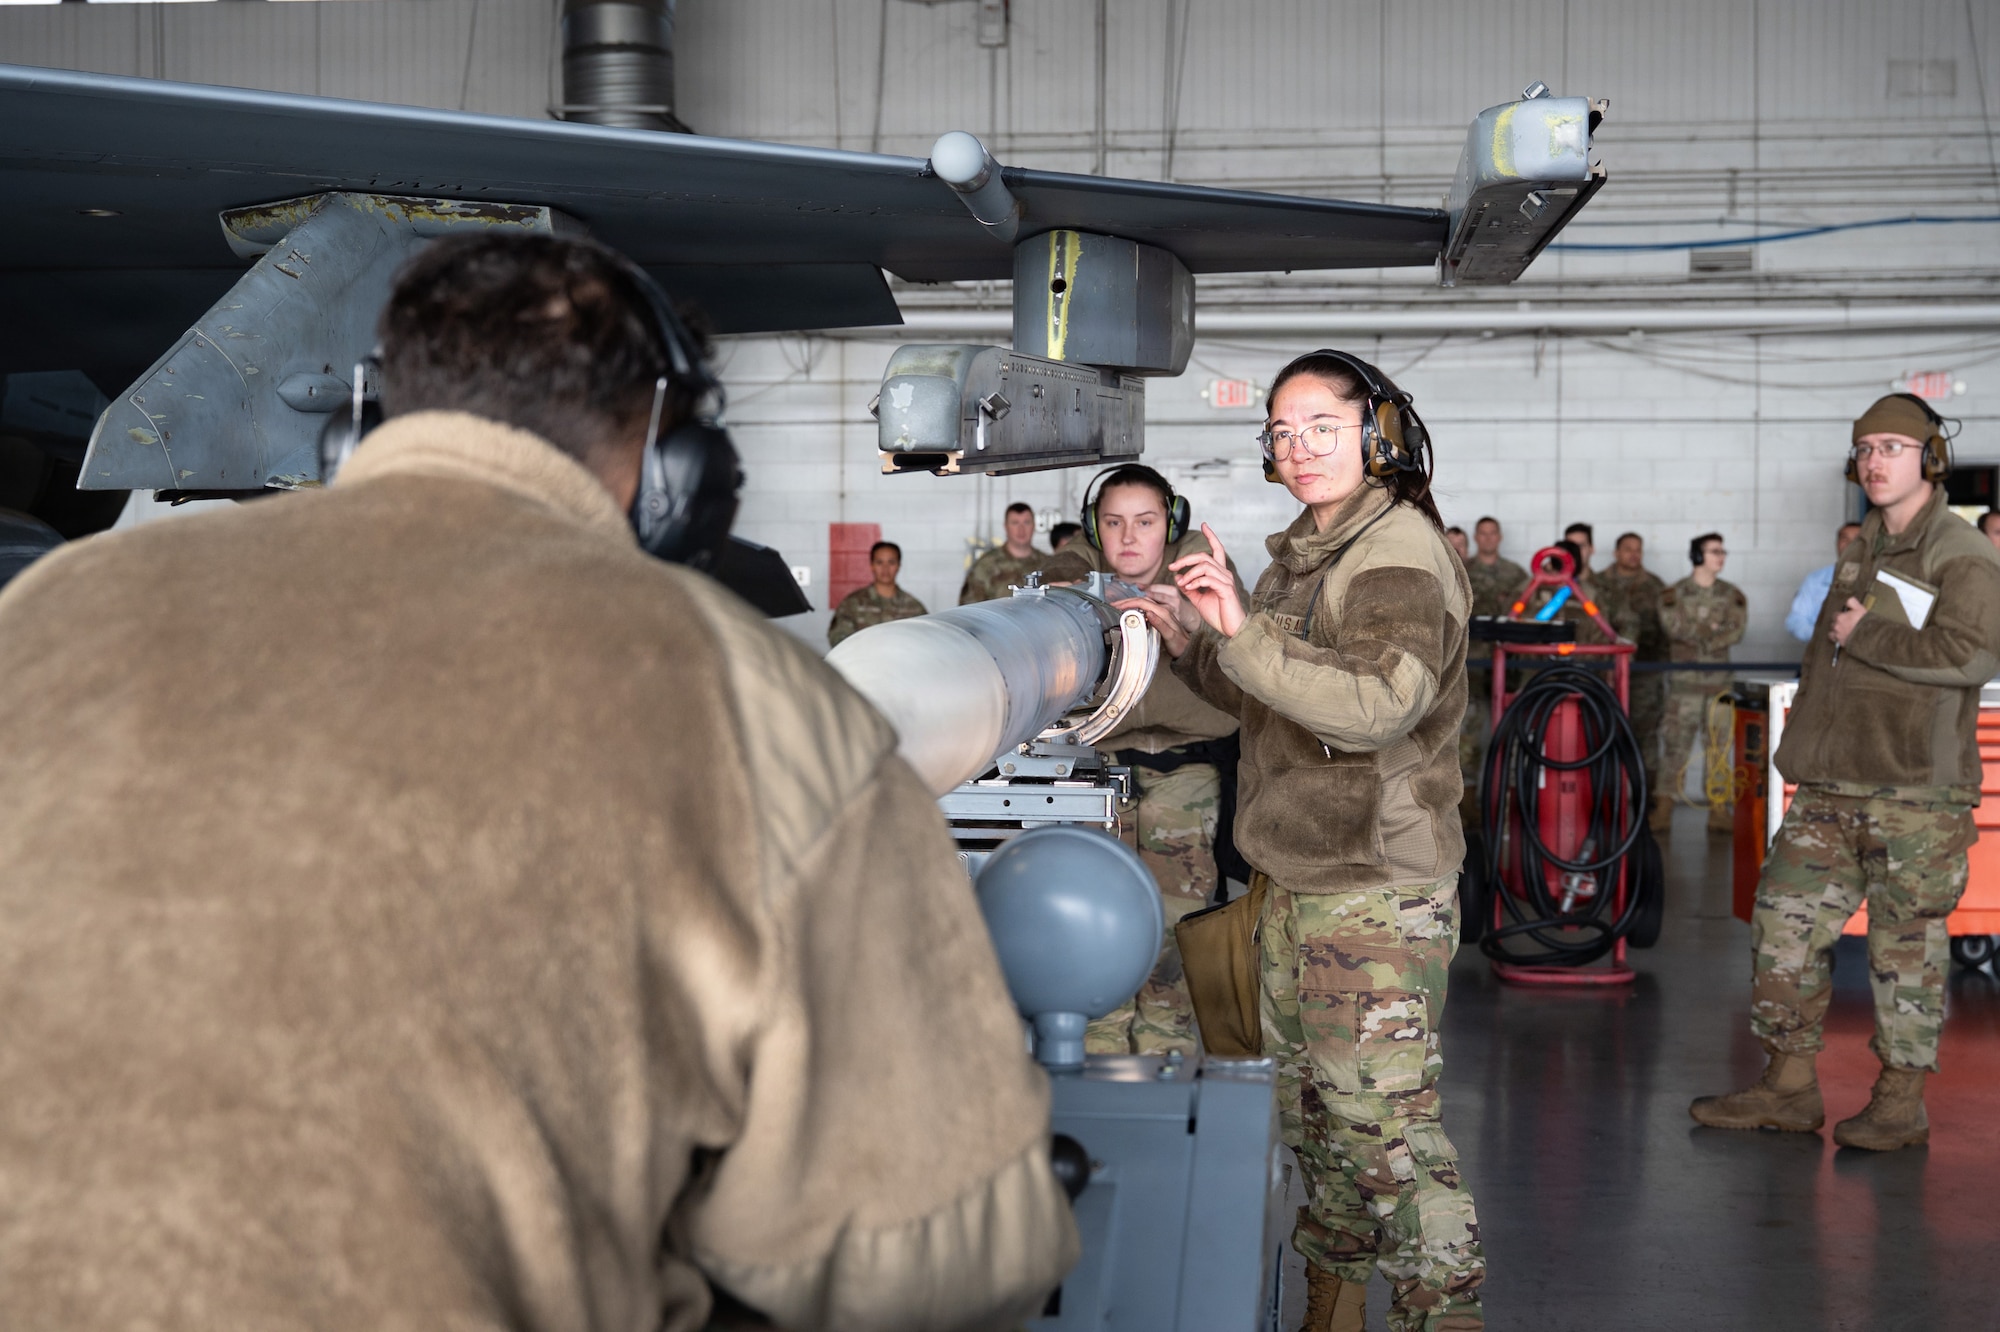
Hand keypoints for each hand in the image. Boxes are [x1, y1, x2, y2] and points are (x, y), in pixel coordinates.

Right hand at [1114, 595, 1190, 657]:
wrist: (1188, 648)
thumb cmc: (1180, 644)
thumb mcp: (1170, 636)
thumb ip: (1160, 624)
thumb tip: (1148, 613)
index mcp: (1163, 612)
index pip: (1142, 602)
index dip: (1128, 603)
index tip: (1117, 606)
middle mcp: (1162, 610)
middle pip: (1141, 600)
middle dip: (1126, 601)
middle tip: (1113, 605)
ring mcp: (1161, 612)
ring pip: (1143, 602)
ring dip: (1130, 602)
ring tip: (1119, 606)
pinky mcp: (1160, 616)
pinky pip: (1146, 608)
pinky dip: (1136, 606)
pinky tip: (1130, 609)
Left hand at [1167, 523, 1247, 637]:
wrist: (1233, 629)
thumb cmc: (1219, 615)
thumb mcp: (1199, 599)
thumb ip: (1190, 588)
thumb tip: (1178, 577)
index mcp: (1220, 574)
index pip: (1216, 550)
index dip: (1211, 536)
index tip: (1204, 525)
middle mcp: (1224, 574)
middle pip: (1204, 556)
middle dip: (1186, 559)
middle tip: (1172, 567)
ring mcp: (1226, 580)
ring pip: (1205, 565)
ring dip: (1189, 573)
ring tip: (1181, 583)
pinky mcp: (1226, 589)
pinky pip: (1208, 579)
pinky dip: (1195, 581)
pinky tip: (1189, 588)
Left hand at [1830, 596, 1866, 646]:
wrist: (1868, 636)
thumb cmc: (1864, 622)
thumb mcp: (1860, 608)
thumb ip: (1852, 602)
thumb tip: (1847, 599)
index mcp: (1840, 617)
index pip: (1835, 615)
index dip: (1840, 615)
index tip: (1845, 616)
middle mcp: (1836, 626)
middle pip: (1833, 624)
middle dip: (1837, 623)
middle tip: (1845, 624)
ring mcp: (1838, 635)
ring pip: (1832, 633)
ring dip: (1836, 632)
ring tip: (1842, 632)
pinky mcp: (1841, 643)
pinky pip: (1835, 641)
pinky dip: (1838, 639)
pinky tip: (1843, 638)